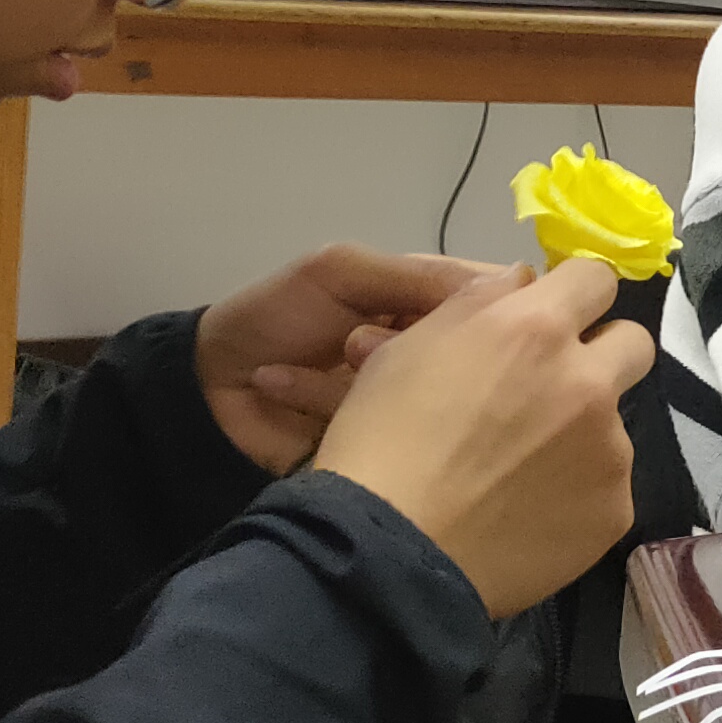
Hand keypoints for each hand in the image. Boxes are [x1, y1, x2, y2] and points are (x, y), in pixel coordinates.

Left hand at [195, 244, 512, 471]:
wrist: (206, 388)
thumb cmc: (272, 316)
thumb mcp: (340, 272)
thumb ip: (417, 275)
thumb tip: (515, 283)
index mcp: (428, 303)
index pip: (498, 303)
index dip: (490, 311)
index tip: (458, 319)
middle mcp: (431, 355)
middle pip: (475, 359)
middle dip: (415, 348)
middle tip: (356, 343)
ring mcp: (409, 407)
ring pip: (431, 401)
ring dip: (364, 379)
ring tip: (326, 361)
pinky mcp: (383, 450)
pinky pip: (384, 436)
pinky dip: (326, 404)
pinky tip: (284, 386)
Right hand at [305, 257, 654, 618]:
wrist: (386, 551)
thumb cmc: (382, 441)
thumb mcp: (409, 348)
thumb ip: (478, 304)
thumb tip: (521, 283)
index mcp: (536, 330)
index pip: (595, 278)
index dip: (574, 294)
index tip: (553, 317)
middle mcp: (587, 382)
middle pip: (632, 342)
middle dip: (599, 355)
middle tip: (551, 388)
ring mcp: (609, 450)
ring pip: (614, 421)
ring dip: (581, 431)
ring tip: (519, 470)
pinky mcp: (615, 510)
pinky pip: (607, 485)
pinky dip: (575, 492)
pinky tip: (526, 513)